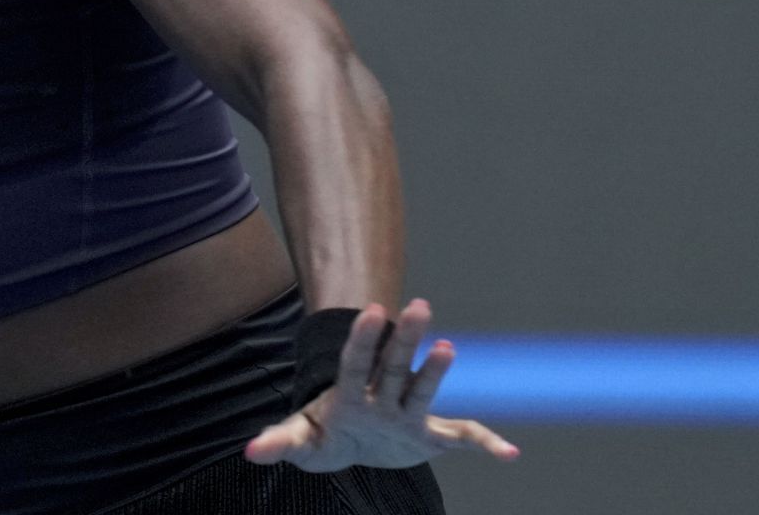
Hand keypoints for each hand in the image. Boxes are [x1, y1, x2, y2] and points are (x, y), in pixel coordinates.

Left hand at [244, 299, 518, 471]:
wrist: (350, 446)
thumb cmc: (322, 435)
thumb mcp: (300, 441)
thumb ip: (280, 442)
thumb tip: (250, 452)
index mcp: (351, 392)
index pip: (356, 360)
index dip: (363, 338)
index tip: (370, 310)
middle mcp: (383, 395)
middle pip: (395, 362)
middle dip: (406, 336)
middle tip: (419, 305)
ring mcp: (408, 412)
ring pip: (424, 387)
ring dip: (436, 371)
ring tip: (449, 349)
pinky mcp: (429, 436)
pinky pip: (462, 438)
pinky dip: (485, 445)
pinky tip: (507, 453)